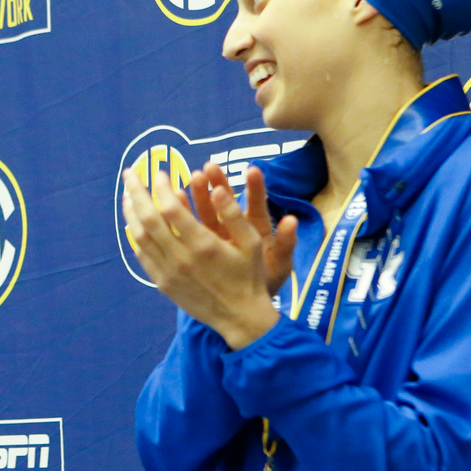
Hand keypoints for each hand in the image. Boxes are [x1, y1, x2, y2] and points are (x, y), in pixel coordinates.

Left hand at [122, 165, 293, 349]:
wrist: (239, 317)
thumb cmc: (248, 276)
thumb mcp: (251, 242)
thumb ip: (233, 213)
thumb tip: (216, 189)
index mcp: (203, 244)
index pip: (170, 208)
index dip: (161, 187)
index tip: (160, 173)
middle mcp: (181, 258)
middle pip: (148, 218)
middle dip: (136, 192)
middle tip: (130, 174)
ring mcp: (168, 272)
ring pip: (140, 237)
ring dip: (131, 212)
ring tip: (128, 193)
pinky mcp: (163, 283)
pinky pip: (142, 255)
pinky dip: (135, 236)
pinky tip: (134, 222)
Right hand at [187, 162, 296, 294]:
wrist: (248, 303)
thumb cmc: (267, 280)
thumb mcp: (280, 263)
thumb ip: (286, 242)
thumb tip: (293, 220)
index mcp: (257, 229)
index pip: (256, 205)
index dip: (255, 188)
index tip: (252, 170)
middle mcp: (236, 227)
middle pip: (227, 201)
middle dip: (219, 183)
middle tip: (210, 167)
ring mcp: (218, 234)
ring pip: (208, 209)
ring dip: (200, 193)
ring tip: (193, 177)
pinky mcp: (203, 243)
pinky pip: (192, 225)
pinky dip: (185, 212)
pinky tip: (176, 198)